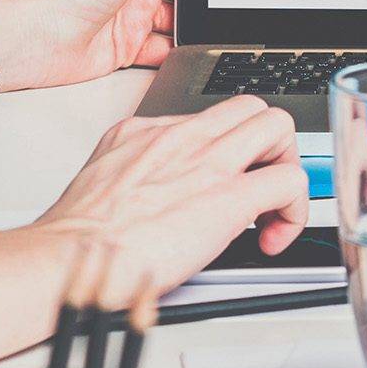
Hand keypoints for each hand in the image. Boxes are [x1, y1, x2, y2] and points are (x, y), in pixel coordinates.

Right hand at [28, 96, 309, 290]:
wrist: (73, 259)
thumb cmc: (81, 239)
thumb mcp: (105, 180)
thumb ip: (138, 173)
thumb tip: (160, 195)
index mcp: (148, 132)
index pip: (211, 118)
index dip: (229, 150)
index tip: (225, 182)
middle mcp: (182, 136)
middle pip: (252, 108)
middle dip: (270, 148)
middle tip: (261, 189)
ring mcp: (208, 162)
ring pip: (279, 128)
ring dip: (286, 168)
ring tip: (270, 209)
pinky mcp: (229, 197)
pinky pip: (290, 182)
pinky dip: (293, 212)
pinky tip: (270, 239)